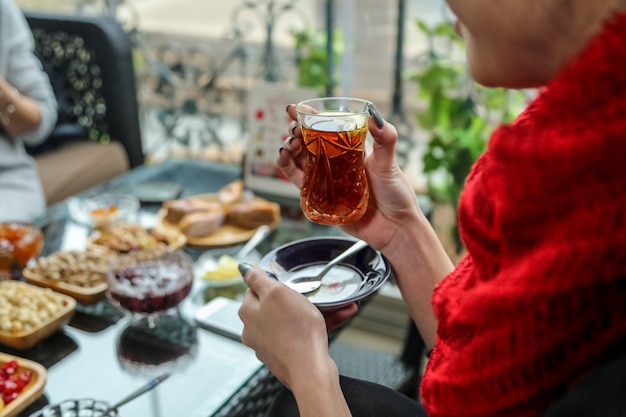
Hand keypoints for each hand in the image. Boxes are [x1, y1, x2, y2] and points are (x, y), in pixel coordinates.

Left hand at [238, 266, 332, 389]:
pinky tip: (340, 316)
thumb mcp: (276, 293)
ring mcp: (271, 344)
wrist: (310, 371)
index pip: (255, 288)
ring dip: (316, 310)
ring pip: (294, 319)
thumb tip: (244, 269)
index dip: (274, 282)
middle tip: (316, 292)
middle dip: (300, 296)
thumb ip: (258, 279)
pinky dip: (320, 325)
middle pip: (277, 304)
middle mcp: (255, 330)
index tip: (289, 281)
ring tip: (337, 304)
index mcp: (248, 312)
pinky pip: (304, 334)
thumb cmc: (295, 332)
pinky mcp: (287, 355)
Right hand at [278, 104, 422, 250]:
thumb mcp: (389, 163)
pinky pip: (299, 182)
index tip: (296, 109)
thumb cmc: (396, 194)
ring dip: (290, 149)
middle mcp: (336, 164)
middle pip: (309, 143)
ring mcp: (327, 181)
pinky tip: (283, 158)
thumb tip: (374, 116)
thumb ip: (385, 139)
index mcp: (351, 150)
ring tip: (288, 144)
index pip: (326, 129)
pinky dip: (288, 169)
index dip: (310, 118)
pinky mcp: (321, 199)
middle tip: (292, 129)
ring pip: (300, 160)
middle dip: (296, 133)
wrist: (395, 228)